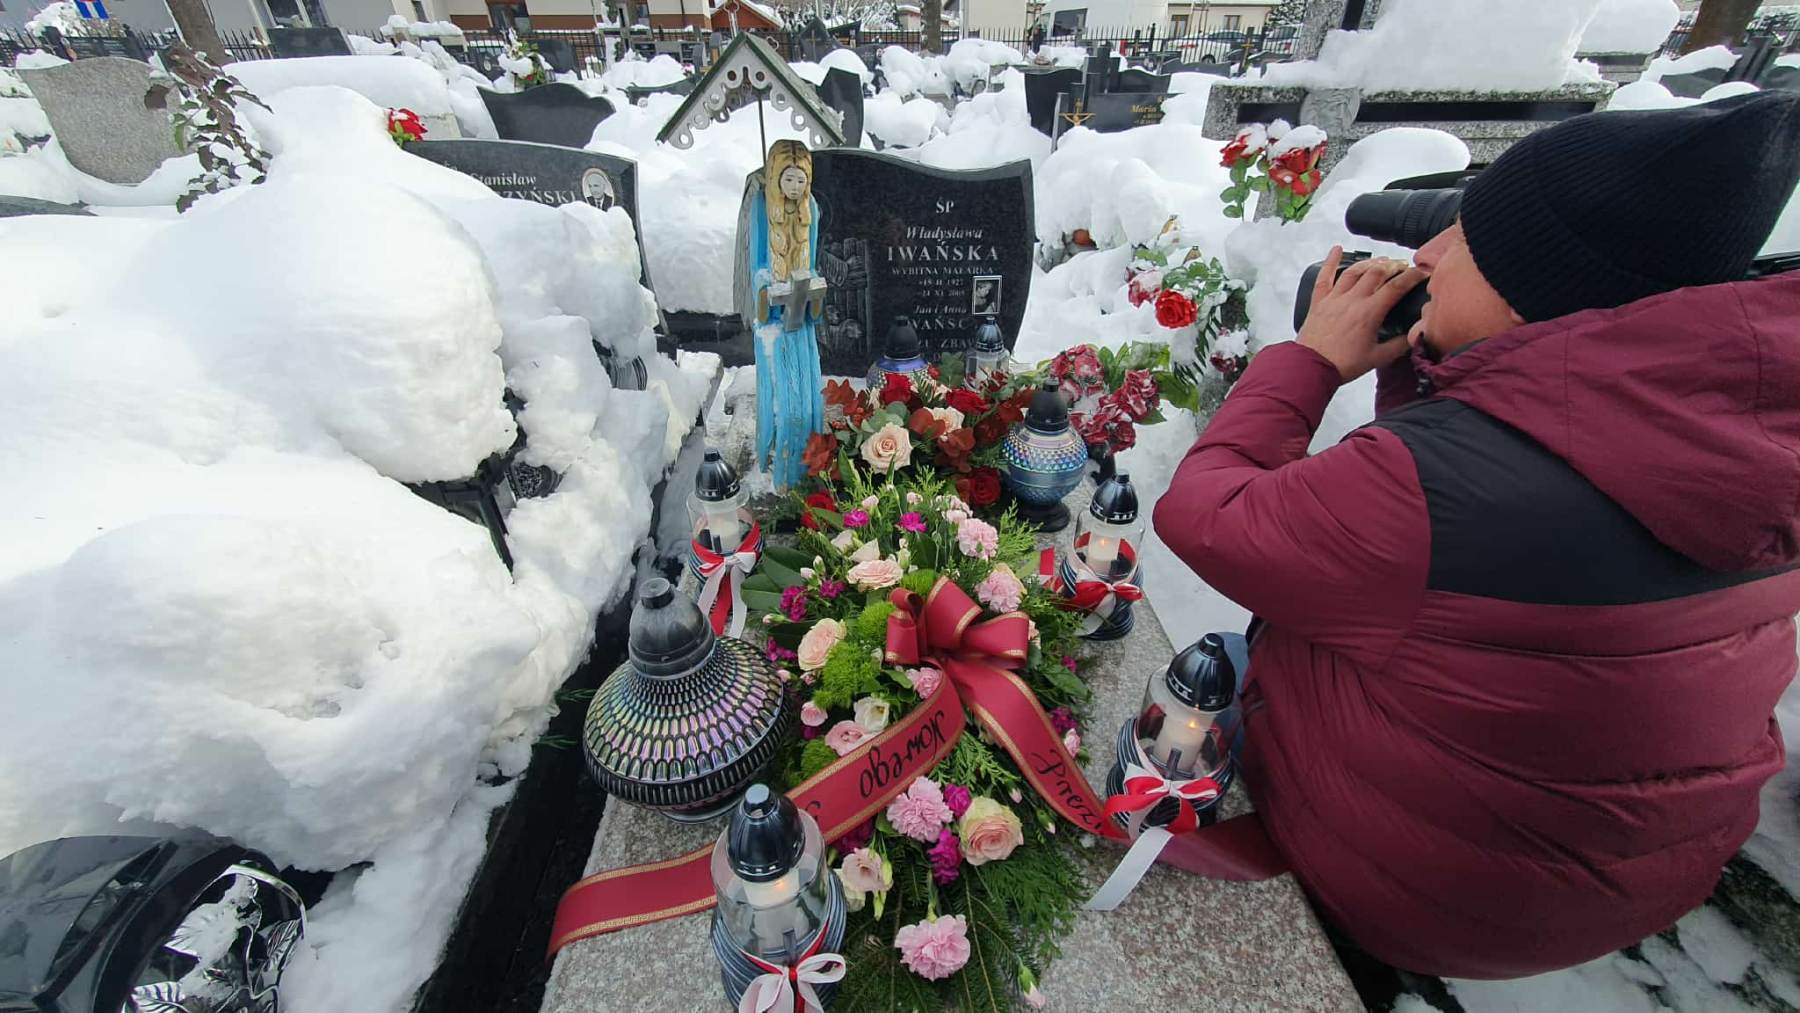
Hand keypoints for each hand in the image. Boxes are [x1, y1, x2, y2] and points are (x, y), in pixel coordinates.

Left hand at [1296, 247, 1426, 381]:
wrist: (1311, 367)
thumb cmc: (1342, 364)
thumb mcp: (1378, 358)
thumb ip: (1399, 345)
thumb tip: (1415, 336)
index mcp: (1370, 312)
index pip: (1397, 286)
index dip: (1412, 276)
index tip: (1422, 272)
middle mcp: (1352, 300)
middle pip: (1377, 272)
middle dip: (1393, 265)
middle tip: (1403, 266)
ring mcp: (1334, 298)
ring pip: (1354, 271)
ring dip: (1370, 262)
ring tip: (1382, 260)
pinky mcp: (1319, 301)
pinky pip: (1324, 276)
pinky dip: (1331, 261)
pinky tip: (1336, 249)